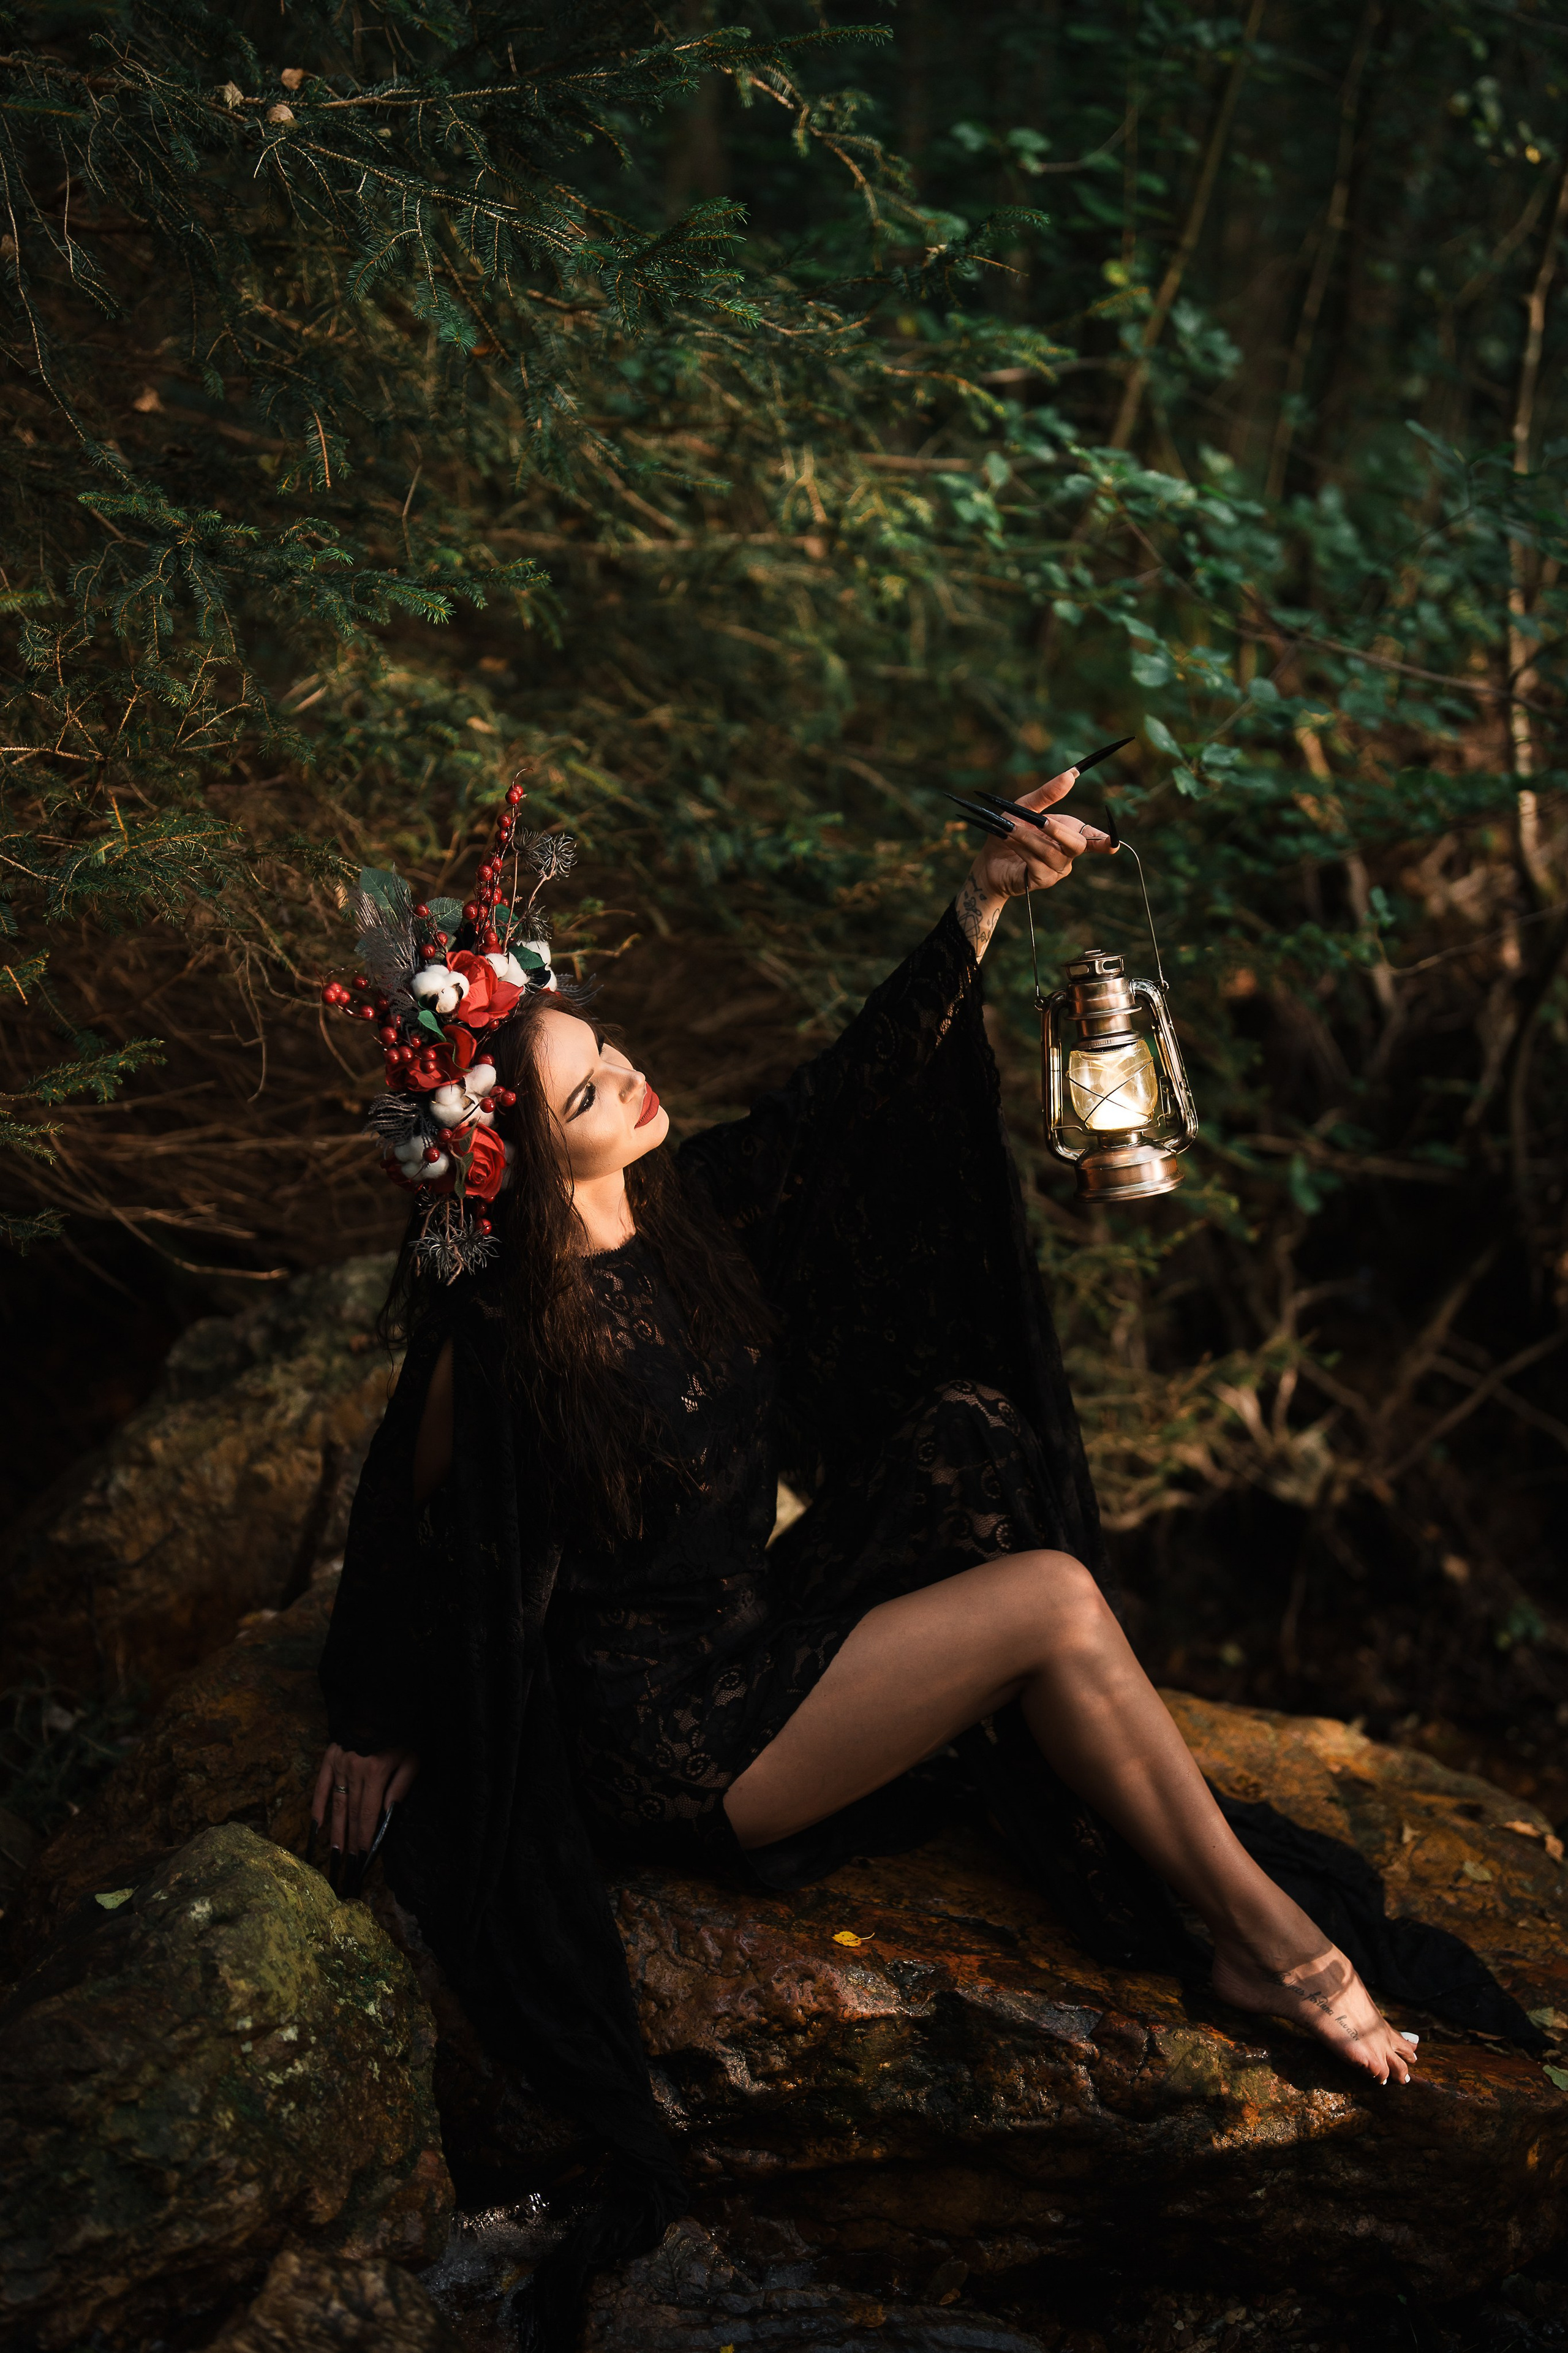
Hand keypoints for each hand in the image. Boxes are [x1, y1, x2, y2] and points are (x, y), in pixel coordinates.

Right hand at [311, 1742, 418, 1889]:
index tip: (364, 1857)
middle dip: (351, 1841)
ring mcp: (339, 1766)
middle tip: (349, 1864)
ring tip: (335, 1853)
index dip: (366, 1837)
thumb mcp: (411, 1758)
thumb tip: (388, 1814)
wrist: (380, 1703)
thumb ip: (400, 1786)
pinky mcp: (329, 1758)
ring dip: (335, 1831)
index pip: (369, 1814)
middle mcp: (354, 1772)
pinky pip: (321, 1787)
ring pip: (337, 1805)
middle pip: (352, 1814)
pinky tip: (316, 1826)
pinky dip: (318, 1807)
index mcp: (376, 1773)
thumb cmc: (401, 1733)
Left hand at [968, 765, 1113, 904]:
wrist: (990, 859)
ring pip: (1052, 854)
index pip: (1094, 839)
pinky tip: (1008, 840)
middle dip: (1058, 831)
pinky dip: (1022, 850)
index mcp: (1070, 834)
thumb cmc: (1011, 830)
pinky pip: (1037, 864)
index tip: (1112, 844)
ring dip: (1030, 838)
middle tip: (1040, 821)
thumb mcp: (1026, 807)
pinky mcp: (1041, 880)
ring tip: (1010, 828)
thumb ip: (1048, 794)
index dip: (1105, 842)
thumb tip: (1071, 774)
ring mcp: (1057, 870)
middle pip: (1077, 845)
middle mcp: (1068, 854)